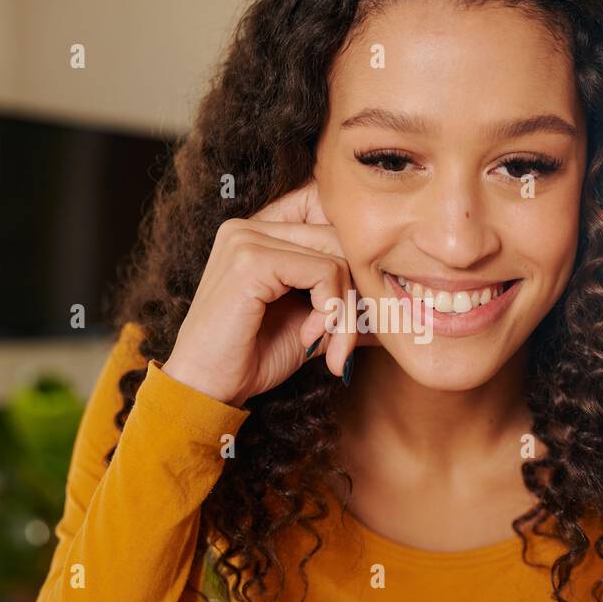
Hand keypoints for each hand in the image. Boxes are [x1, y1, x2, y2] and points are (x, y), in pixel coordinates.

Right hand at [161, 179, 371, 407]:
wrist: (206, 391)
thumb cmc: (251, 358)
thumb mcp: (310, 325)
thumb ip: (345, 305)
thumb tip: (396, 308)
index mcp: (258, 231)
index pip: (326, 210)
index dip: (351, 255)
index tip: (352, 308)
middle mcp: (248, 225)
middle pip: (338, 237)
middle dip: (356, 294)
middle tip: (346, 342)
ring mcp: (246, 238)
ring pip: (337, 256)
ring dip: (346, 311)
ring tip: (330, 347)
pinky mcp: (251, 259)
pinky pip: (325, 272)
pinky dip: (332, 311)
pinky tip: (311, 339)